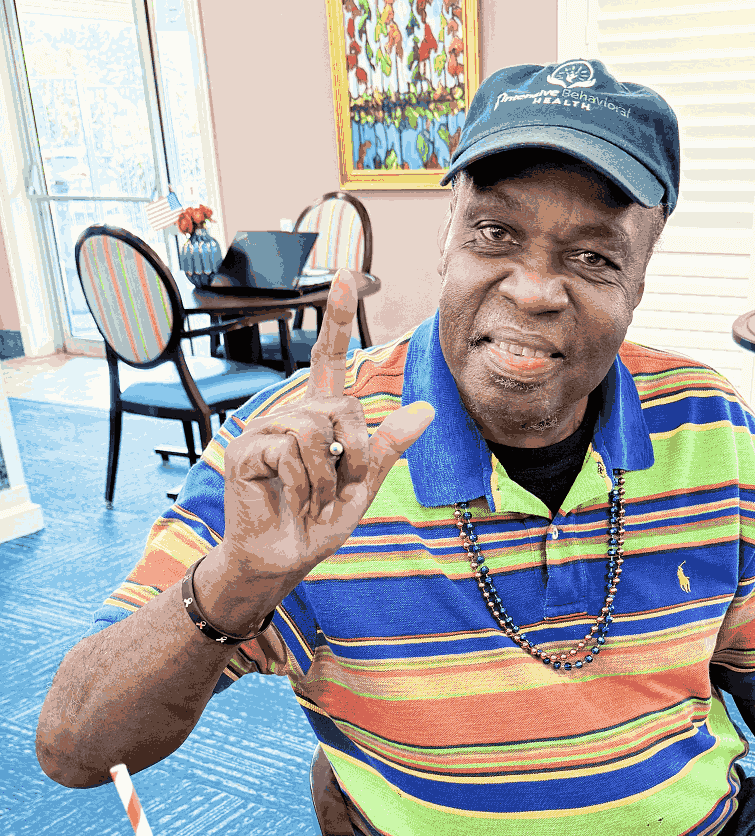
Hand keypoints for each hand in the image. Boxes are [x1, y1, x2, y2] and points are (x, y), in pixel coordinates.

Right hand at [198, 270, 433, 624]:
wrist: (283, 558)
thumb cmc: (318, 523)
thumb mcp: (363, 485)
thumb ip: (388, 446)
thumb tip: (427, 408)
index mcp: (319, 418)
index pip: (328, 359)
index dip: (336, 319)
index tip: (346, 276)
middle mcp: (291, 416)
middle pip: (340, 406)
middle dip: (355, 453)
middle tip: (342, 489)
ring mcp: (264, 431)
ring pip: (317, 429)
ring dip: (329, 475)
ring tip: (317, 499)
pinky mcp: (246, 451)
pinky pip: (293, 450)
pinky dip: (306, 483)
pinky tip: (295, 499)